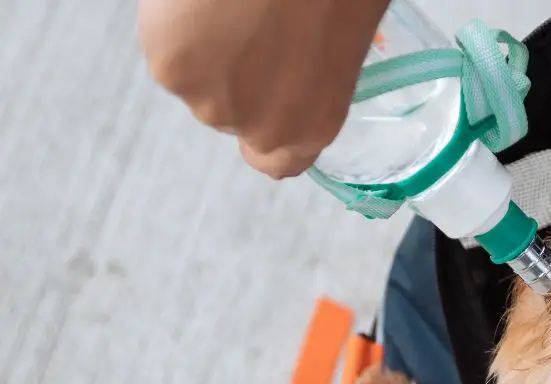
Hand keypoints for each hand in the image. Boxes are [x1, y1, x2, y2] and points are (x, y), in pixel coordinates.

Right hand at [138, 0, 389, 177]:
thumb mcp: (343, 36)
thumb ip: (313, 71)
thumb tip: (297, 58)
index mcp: (314, 125)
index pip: (277, 161)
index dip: (263, 126)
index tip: (261, 96)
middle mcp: (264, 129)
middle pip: (230, 114)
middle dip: (234, 74)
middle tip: (247, 21)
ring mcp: (213, 103)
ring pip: (194, 81)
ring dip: (203, 47)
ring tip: (228, 2)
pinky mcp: (171, 69)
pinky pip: (166, 45)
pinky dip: (175, 21)